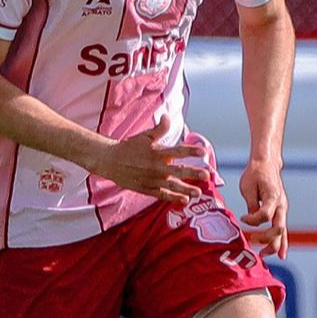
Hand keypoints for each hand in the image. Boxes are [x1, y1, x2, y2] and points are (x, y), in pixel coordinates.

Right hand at [89, 117, 211, 204]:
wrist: (110, 161)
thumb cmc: (129, 147)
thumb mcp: (144, 136)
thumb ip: (159, 129)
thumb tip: (168, 117)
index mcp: (157, 153)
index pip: (177, 151)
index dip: (191, 151)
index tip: (203, 151)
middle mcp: (156, 167)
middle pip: (178, 170)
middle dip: (193, 173)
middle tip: (207, 175)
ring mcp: (152, 180)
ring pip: (172, 186)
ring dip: (186, 189)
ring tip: (199, 192)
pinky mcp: (146, 189)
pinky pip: (162, 195)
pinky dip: (173, 198)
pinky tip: (184, 200)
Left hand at [238, 159, 288, 257]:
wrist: (266, 164)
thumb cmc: (255, 174)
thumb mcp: (248, 186)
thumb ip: (251, 204)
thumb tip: (250, 219)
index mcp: (273, 196)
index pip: (264, 215)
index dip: (252, 221)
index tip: (242, 218)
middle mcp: (281, 205)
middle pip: (278, 228)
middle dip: (266, 239)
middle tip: (252, 242)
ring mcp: (283, 209)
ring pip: (282, 232)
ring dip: (273, 245)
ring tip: (263, 255)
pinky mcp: (281, 212)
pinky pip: (283, 230)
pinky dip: (283, 243)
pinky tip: (281, 255)